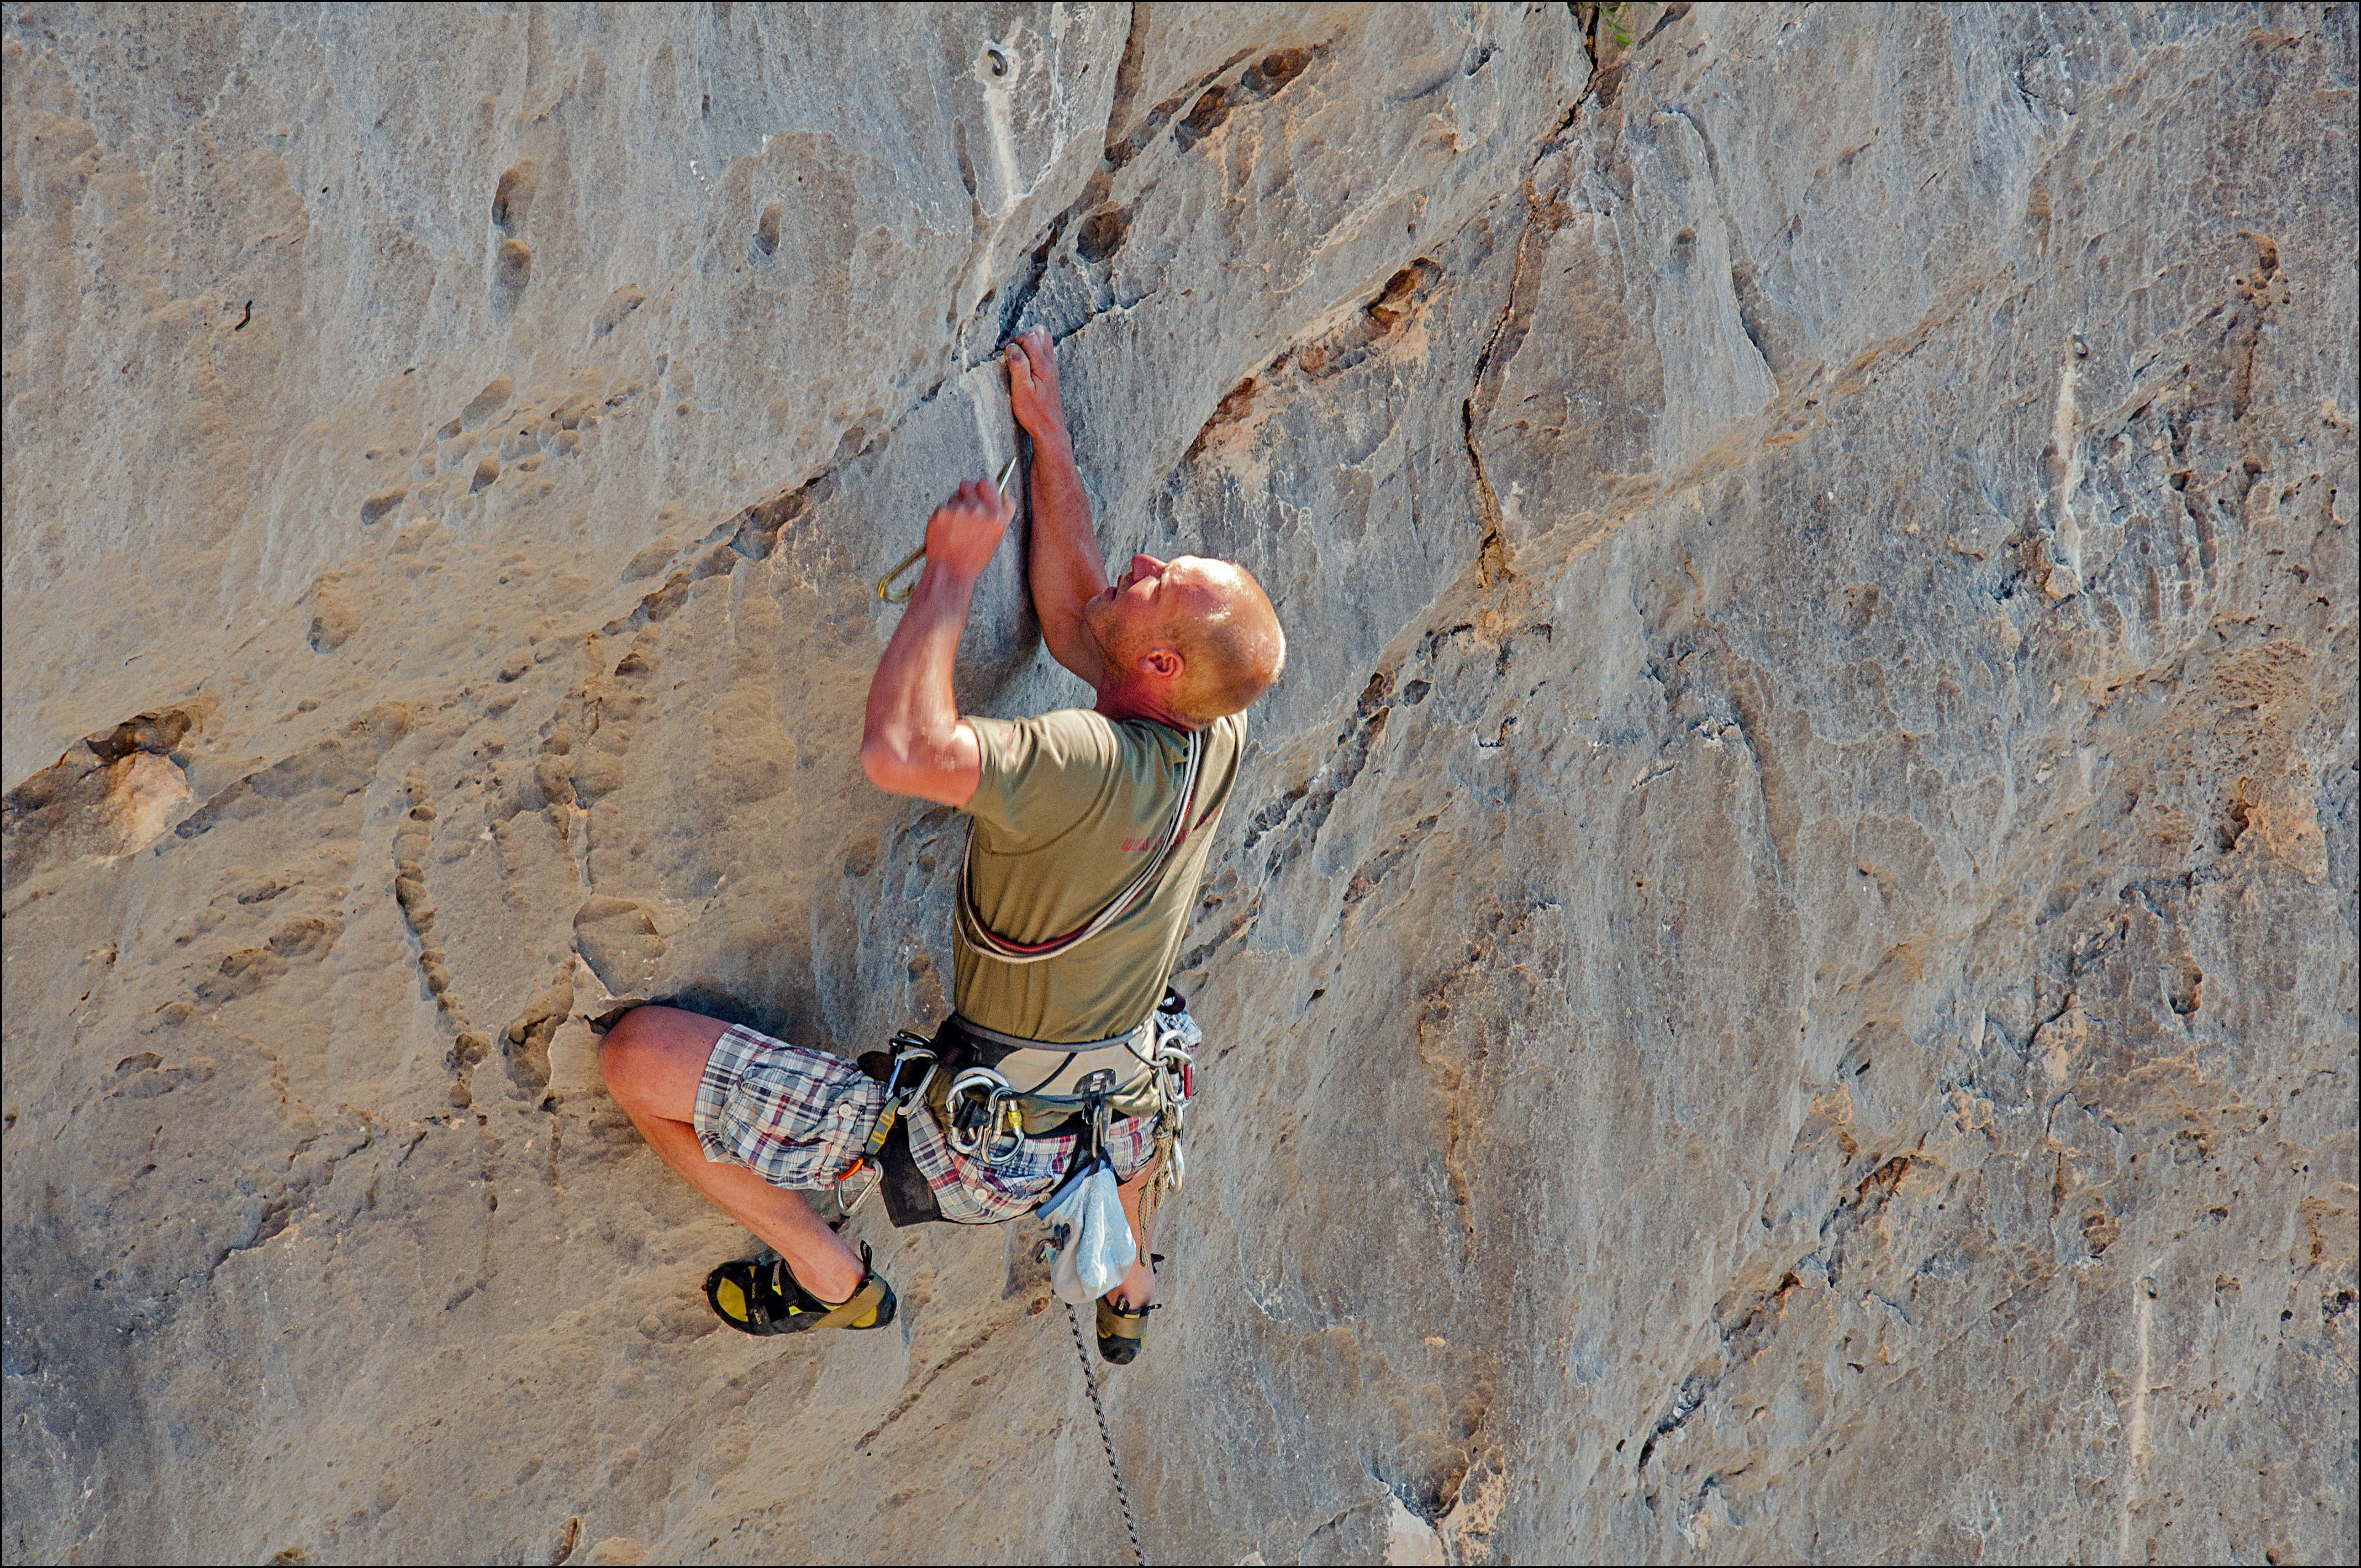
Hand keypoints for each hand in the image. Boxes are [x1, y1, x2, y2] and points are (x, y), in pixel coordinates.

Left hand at [923, 475, 1014, 581]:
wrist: (952, 570)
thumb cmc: (974, 556)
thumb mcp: (998, 535)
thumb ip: (1004, 510)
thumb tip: (1004, 491)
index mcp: (995, 515)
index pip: (988, 483)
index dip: (982, 486)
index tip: (979, 491)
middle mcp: (978, 510)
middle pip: (968, 484)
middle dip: (966, 493)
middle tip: (965, 509)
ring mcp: (958, 510)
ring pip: (954, 495)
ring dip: (955, 505)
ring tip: (956, 526)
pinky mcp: (942, 513)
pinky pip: (942, 506)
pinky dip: (943, 515)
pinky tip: (947, 529)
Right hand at [1003, 327, 1066, 442]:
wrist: (1049, 428)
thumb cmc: (1034, 412)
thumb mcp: (1021, 390)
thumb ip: (1018, 366)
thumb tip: (1012, 347)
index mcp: (1043, 365)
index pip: (1029, 337)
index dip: (1014, 341)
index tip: (1003, 353)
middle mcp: (1050, 362)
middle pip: (1040, 332)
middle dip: (1022, 336)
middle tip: (1011, 351)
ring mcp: (1052, 367)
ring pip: (1044, 339)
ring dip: (1028, 341)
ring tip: (1016, 355)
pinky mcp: (1051, 373)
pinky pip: (1044, 351)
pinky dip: (1033, 350)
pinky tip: (1024, 364)